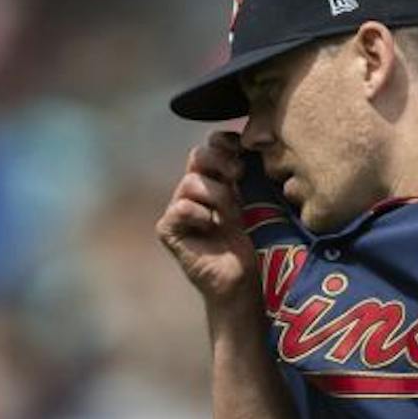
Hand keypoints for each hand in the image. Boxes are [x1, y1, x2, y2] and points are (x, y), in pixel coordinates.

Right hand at [156, 131, 258, 306]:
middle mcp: (190, 191)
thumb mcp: (249, 200)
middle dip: (221, 162)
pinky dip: (200, 215)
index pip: (209, 146)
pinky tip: (211, 228)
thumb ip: (241, 172)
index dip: (223, 142)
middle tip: (238, 176)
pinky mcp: (168, 229)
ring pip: (192, 181)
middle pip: (198, 155)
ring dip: (217, 196)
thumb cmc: (246, 243)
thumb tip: (249, 138)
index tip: (241, 148)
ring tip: (228, 216)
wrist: (239, 280)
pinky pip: (182, 207)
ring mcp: (176, 209)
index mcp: (210, 180)